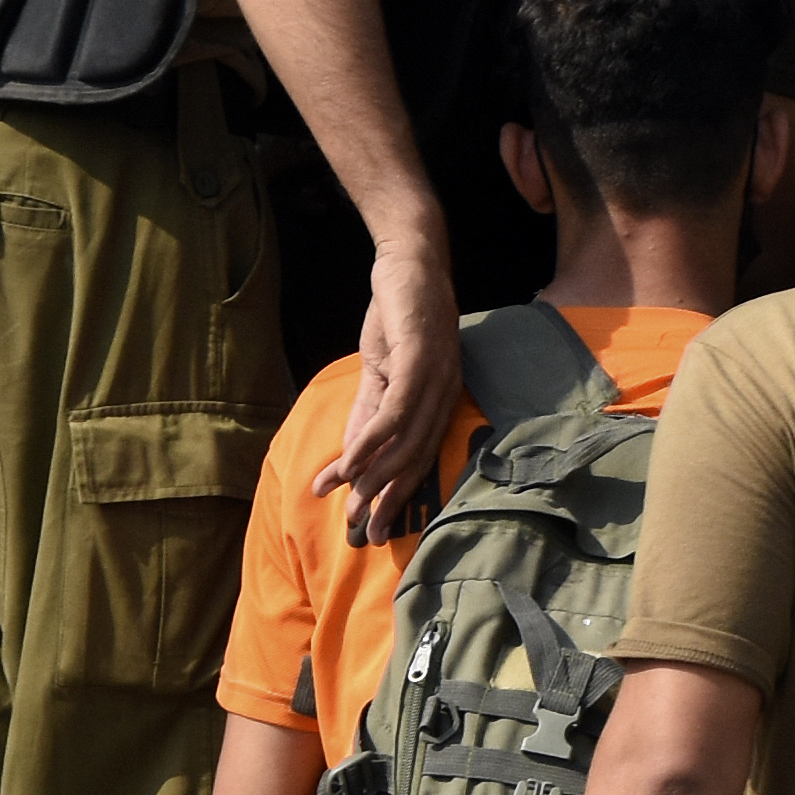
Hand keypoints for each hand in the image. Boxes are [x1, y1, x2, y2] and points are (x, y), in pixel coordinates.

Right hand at [318, 235, 462, 542]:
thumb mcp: (379, 372)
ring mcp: (436, 377)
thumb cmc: (397, 316)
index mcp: (438, 402)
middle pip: (417, 460)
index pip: (419, 459)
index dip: (395, 496)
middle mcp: (445, 395)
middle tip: (364, 535)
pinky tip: (351, 463)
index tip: (374, 529)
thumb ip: (366, 415)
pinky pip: (396, 409)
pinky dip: (372, 440)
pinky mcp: (420, 357)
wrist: (407, 260)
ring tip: (351, 508)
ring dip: (375, 479)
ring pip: (407, 441)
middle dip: (388, 501)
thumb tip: (348, 461)